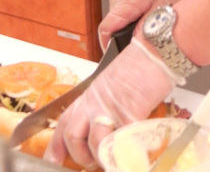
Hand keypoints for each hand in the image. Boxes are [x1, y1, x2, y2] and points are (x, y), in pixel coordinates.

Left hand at [45, 41, 175, 168]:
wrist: (156, 49)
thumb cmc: (140, 65)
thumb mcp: (114, 85)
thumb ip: (106, 105)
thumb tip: (108, 128)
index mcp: (90, 95)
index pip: (64, 122)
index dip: (56, 145)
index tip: (53, 161)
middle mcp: (95, 101)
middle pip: (72, 136)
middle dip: (81, 156)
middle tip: (92, 163)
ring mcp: (111, 108)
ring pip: (95, 143)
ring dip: (104, 157)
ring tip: (114, 159)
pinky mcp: (131, 113)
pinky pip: (123, 143)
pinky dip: (125, 153)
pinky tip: (131, 155)